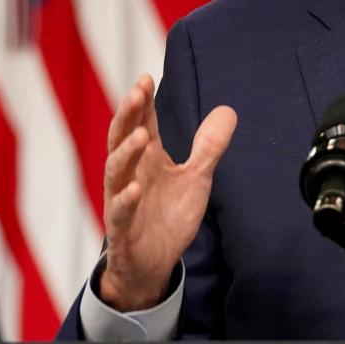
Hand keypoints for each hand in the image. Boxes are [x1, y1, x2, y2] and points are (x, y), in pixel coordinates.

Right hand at [98, 74, 235, 311]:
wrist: (152, 265)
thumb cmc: (168, 216)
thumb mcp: (196, 178)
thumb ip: (208, 146)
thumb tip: (228, 110)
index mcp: (146, 160)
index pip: (140, 124)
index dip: (141, 103)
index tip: (146, 78)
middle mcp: (130, 176)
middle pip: (122, 140)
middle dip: (128, 116)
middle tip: (136, 93)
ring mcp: (122, 202)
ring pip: (116, 172)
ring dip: (126, 153)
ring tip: (140, 135)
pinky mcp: (122, 231)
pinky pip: (119, 214)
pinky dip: (125, 201)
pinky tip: (134, 189)